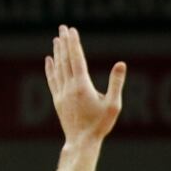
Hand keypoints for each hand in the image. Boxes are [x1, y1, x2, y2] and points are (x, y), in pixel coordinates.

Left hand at [45, 25, 126, 143]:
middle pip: (65, 60)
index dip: (74, 43)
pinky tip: (49, 60)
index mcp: (82, 86)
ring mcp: (61, 93)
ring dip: (57, 53)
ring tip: (56, 40)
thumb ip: (116, 83)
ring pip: (58, 68)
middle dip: (64, 43)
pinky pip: (52, 80)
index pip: (77, 58)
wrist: (81, 141)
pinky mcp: (57, 100)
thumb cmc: (100, 125)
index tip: (72, 30)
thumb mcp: (113, 104)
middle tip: (63, 28)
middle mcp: (69, 87)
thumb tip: (121, 64)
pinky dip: (50, 68)